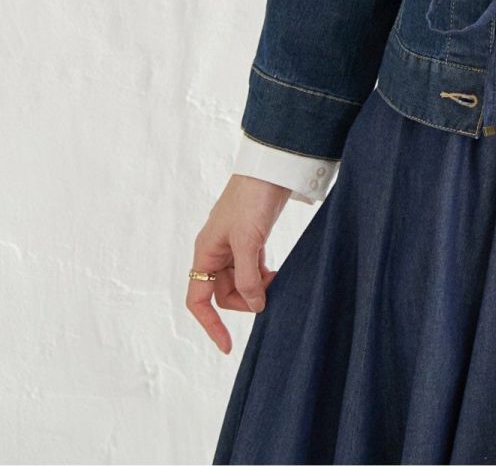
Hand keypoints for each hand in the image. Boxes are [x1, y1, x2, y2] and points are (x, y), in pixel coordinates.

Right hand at [186, 174, 291, 353]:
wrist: (270, 168)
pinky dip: (262, 275)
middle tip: (268, 295)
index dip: (210, 325)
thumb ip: (248, 277)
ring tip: (276, 280)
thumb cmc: (252, 200)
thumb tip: (254, 306)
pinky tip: (275, 272)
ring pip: (239, 281)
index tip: (227, 347)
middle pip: (223, 293)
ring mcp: (233, 245)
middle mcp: (215, 251)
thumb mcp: (248, 241)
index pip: (199, 299)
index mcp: (205, 252)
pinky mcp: (251, 238)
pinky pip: (251, 268)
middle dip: (244, 300)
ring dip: (256, 287)